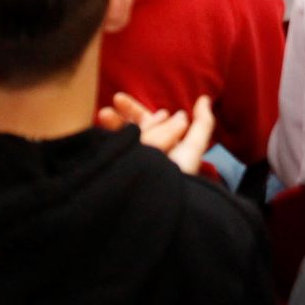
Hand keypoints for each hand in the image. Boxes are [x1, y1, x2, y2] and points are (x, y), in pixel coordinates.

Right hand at [96, 91, 217, 175]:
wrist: (158, 206)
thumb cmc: (178, 178)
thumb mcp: (192, 149)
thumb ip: (202, 124)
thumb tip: (205, 98)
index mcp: (164, 148)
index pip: (147, 123)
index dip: (133, 111)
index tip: (120, 100)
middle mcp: (148, 156)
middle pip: (130, 133)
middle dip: (119, 120)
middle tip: (104, 112)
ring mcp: (134, 167)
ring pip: (121, 144)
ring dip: (111, 130)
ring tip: (100, 118)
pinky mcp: (120, 178)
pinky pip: (113, 157)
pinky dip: (108, 146)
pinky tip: (99, 139)